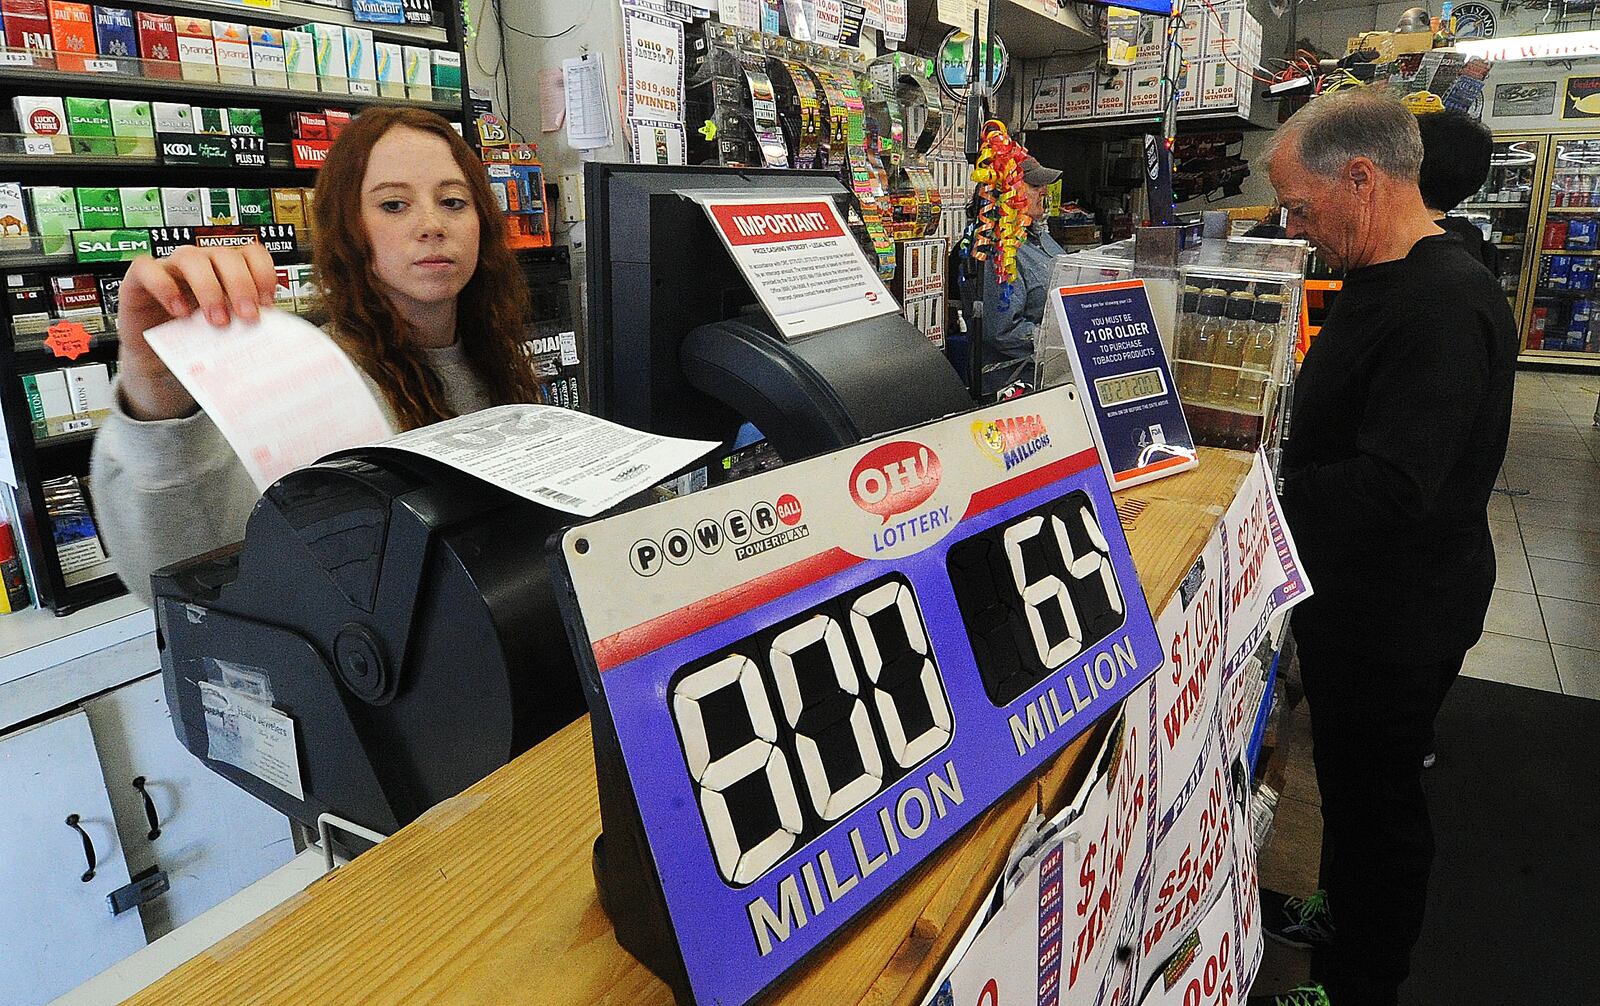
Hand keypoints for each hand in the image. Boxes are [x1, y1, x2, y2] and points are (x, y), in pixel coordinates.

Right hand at [116, 244, 277, 420]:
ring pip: (190, 257)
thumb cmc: (196, 339)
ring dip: (208, 288)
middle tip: (248, 316)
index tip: (268, 303)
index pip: (250, 253)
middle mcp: (200, 263)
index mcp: (226, 270)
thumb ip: (245, 323)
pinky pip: (148, 268)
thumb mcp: (228, 331)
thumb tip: (276, 333)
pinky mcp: (139, 280)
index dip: (262, 273)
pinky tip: (179, 312)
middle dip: (241, 284)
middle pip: (224, 254)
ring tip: (217, 320)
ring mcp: (170, 268)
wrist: (159, 358)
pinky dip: (164, 287)